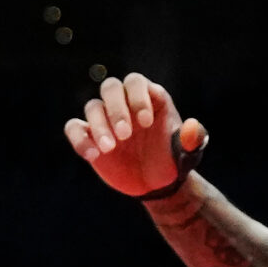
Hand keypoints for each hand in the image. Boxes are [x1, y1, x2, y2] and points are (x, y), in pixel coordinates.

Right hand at [64, 75, 207, 198]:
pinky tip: (93, 156)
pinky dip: (79, 139)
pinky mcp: (89, 136)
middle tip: (125, 136)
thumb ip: (193, 139)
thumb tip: (192, 128)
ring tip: (110, 149)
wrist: (157, 184)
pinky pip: (74, 128)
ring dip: (98, 126)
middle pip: (110, 87)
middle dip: (116, 109)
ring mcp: (105, 119)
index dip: (138, 98)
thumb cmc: (173, 161)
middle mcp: (124, 103)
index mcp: (149, 98)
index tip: (146, 123)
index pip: (136, 82)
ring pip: (92, 106)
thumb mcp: (188, 153)